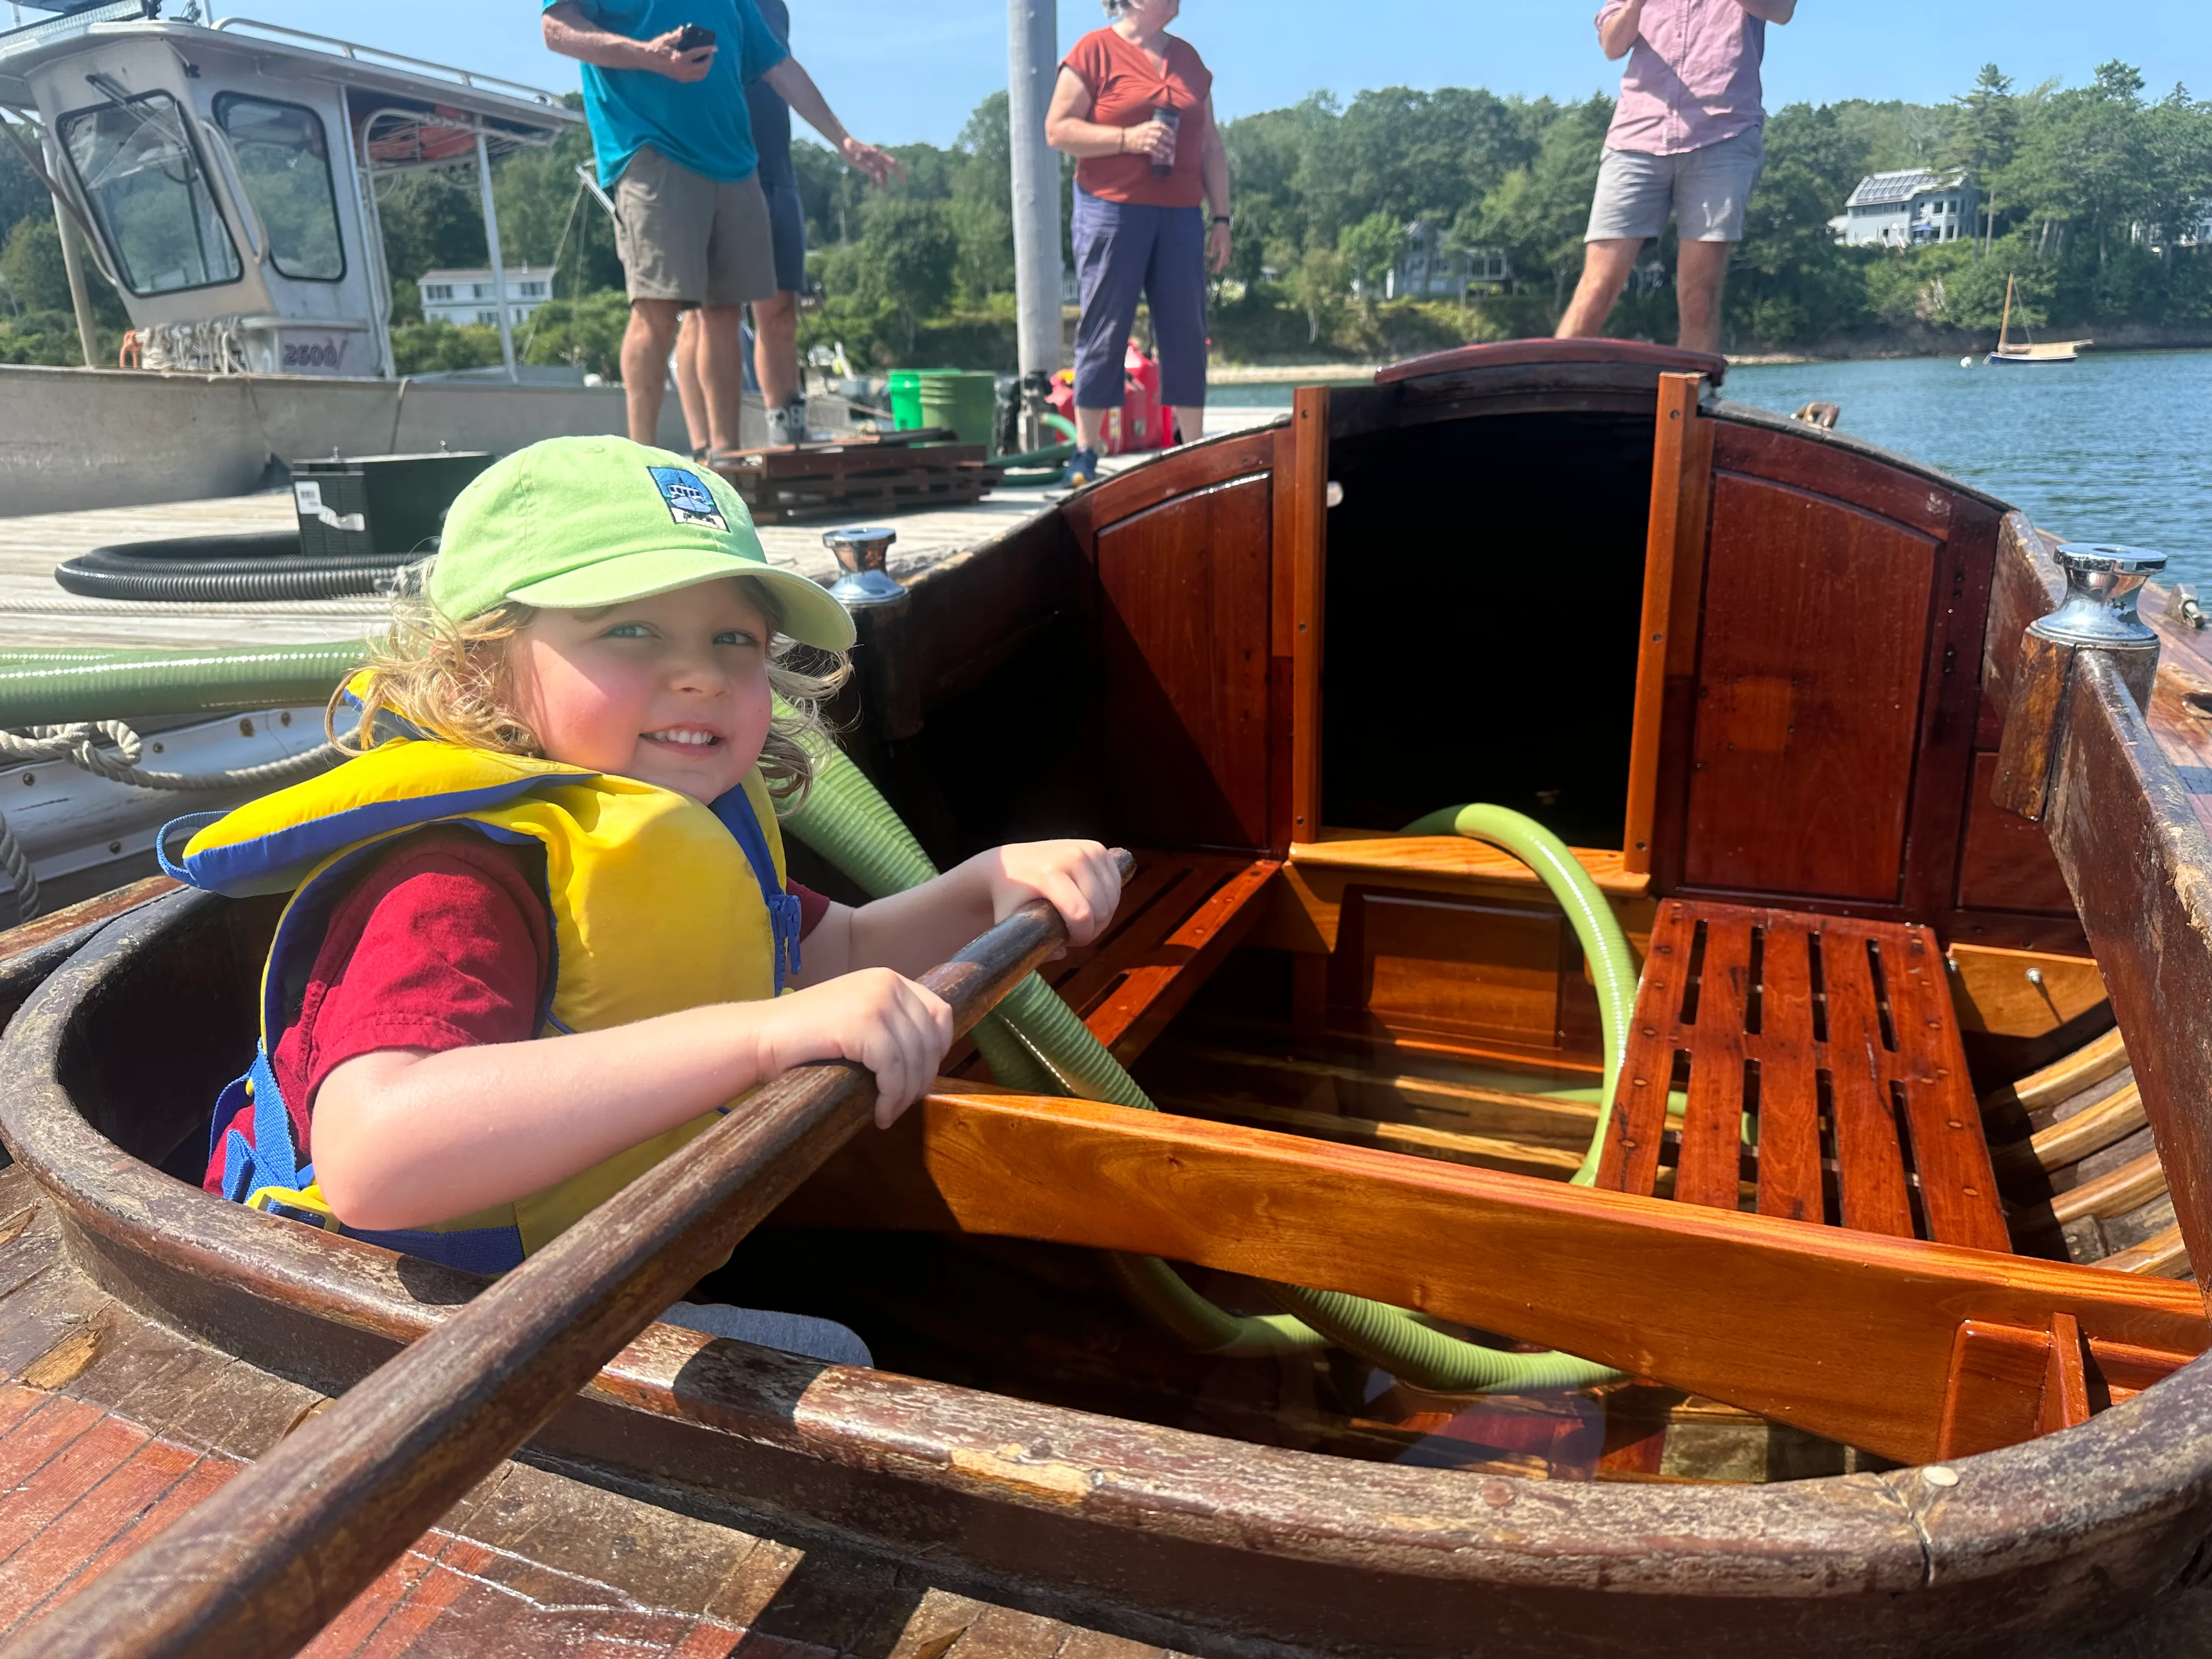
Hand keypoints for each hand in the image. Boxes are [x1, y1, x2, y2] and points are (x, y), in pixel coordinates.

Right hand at [643, 27, 715, 80]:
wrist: (647, 60)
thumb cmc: (656, 48)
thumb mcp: (666, 40)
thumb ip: (676, 36)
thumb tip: (683, 30)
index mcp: (679, 58)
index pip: (698, 54)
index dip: (708, 50)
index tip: (715, 48)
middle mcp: (682, 69)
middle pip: (703, 68)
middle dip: (709, 60)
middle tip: (710, 54)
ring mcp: (682, 76)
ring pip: (701, 75)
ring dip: (706, 68)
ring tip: (707, 60)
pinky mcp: (680, 79)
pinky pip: (695, 78)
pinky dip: (700, 72)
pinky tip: (700, 66)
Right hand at [752, 967, 952, 1127]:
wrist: (759, 1037)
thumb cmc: (804, 1038)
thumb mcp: (855, 1019)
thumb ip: (888, 1025)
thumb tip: (925, 1060)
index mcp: (888, 979)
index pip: (940, 1013)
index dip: (938, 1050)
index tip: (921, 1076)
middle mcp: (887, 983)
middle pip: (929, 1040)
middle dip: (922, 1078)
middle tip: (903, 1104)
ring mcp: (876, 1001)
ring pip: (913, 1058)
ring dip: (904, 1094)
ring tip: (887, 1113)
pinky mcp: (862, 1024)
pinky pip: (892, 1069)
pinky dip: (890, 1096)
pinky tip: (879, 1113)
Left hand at [840, 136, 905, 187]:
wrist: (844, 143)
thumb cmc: (850, 147)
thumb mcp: (857, 156)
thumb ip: (865, 164)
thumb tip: (873, 172)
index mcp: (878, 155)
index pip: (892, 164)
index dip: (899, 172)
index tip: (904, 181)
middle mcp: (877, 159)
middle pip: (886, 171)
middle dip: (888, 180)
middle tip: (888, 191)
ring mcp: (872, 162)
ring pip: (879, 174)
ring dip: (881, 183)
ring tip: (882, 192)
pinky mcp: (866, 166)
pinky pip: (872, 175)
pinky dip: (873, 182)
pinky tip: (873, 189)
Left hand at [983, 840, 1123, 951]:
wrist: (1007, 863)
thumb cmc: (1008, 897)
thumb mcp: (1010, 922)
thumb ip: (1031, 944)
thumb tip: (1061, 953)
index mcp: (1048, 874)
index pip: (1081, 914)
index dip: (1082, 937)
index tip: (1070, 942)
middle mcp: (1071, 857)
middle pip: (1101, 908)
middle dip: (1093, 929)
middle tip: (1076, 934)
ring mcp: (1086, 849)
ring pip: (1111, 896)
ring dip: (1103, 915)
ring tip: (1083, 920)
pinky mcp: (1096, 847)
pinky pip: (1116, 881)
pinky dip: (1109, 898)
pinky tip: (1093, 904)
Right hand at [1124, 120, 1175, 163]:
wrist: (1125, 138)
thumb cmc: (1136, 132)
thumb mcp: (1144, 126)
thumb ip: (1153, 127)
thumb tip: (1164, 131)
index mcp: (1148, 125)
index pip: (1160, 126)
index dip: (1167, 129)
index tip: (1173, 133)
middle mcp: (1147, 132)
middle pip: (1160, 135)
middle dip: (1168, 139)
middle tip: (1173, 143)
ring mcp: (1145, 140)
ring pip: (1157, 143)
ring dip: (1164, 148)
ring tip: (1169, 151)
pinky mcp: (1143, 147)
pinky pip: (1152, 151)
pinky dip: (1157, 153)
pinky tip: (1162, 156)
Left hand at [1207, 220, 1230, 274]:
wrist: (1222, 225)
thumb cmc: (1216, 232)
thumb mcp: (1212, 240)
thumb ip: (1212, 249)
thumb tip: (1210, 257)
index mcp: (1224, 249)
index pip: (1221, 261)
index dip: (1217, 267)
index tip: (1213, 272)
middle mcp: (1228, 250)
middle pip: (1224, 262)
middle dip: (1219, 267)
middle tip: (1213, 272)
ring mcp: (1229, 249)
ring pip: (1226, 260)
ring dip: (1221, 264)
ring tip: (1214, 268)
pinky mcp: (1228, 247)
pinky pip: (1226, 256)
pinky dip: (1222, 260)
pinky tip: (1218, 261)